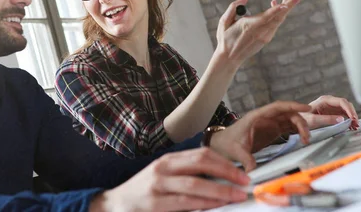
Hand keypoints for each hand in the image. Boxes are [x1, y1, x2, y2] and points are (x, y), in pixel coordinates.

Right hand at [90, 148, 250, 211]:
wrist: (116, 204)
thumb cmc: (145, 191)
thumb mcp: (164, 176)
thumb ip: (187, 174)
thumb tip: (221, 178)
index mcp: (168, 160)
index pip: (201, 155)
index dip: (224, 162)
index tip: (242, 172)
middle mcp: (163, 169)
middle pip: (200, 165)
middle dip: (226, 173)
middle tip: (244, 182)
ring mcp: (157, 186)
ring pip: (194, 185)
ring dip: (219, 191)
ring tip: (235, 196)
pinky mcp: (154, 204)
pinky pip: (184, 203)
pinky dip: (203, 204)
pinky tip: (215, 205)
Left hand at [209, 101, 311, 170]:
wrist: (222, 145)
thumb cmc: (227, 143)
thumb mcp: (236, 151)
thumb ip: (246, 160)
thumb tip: (253, 171)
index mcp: (256, 116)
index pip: (277, 107)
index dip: (292, 105)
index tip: (306, 108)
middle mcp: (265, 118)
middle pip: (287, 113)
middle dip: (300, 121)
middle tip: (306, 136)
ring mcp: (269, 124)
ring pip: (290, 120)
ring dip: (300, 127)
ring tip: (305, 140)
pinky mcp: (272, 131)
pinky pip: (288, 127)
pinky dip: (297, 131)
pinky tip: (302, 139)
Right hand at [214, 0, 302, 67]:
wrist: (230, 58)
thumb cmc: (225, 38)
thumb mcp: (224, 21)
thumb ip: (234, 6)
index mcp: (249, 26)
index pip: (266, 17)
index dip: (276, 10)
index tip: (285, 4)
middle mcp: (260, 32)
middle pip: (278, 17)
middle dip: (289, 4)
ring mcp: (265, 36)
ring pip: (279, 20)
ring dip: (286, 7)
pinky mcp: (266, 39)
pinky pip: (275, 24)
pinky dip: (279, 14)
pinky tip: (278, 6)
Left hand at [301, 95, 358, 129]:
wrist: (297, 121)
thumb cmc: (302, 119)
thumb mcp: (313, 120)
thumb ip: (327, 119)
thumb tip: (341, 119)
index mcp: (324, 100)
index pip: (341, 102)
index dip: (349, 109)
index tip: (353, 118)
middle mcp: (329, 102)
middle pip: (346, 105)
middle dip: (352, 114)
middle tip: (356, 124)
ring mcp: (331, 107)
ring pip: (346, 110)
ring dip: (351, 117)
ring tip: (355, 126)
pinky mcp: (332, 113)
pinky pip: (343, 115)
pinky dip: (348, 120)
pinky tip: (350, 126)